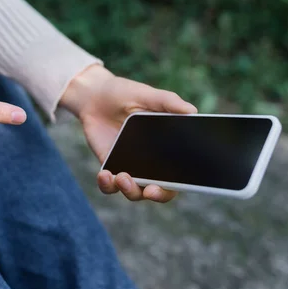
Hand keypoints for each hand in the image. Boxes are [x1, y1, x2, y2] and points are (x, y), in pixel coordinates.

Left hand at [60, 65, 196, 202]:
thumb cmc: (126, 94)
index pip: (180, 174)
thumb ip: (169, 103)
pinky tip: (104, 174)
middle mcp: (151, 163)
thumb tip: (192, 112)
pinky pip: (109, 186)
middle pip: (159, 190)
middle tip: (149, 190)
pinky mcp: (109, 167)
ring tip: (121, 176)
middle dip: (156, 194)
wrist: (95, 95)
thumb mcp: (148, 95)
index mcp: (167, 148)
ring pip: (134, 192)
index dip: (180, 184)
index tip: (173, 184)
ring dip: (130, 190)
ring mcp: (130, 167)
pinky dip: (107, 185)